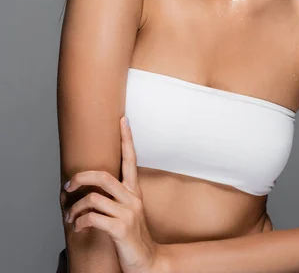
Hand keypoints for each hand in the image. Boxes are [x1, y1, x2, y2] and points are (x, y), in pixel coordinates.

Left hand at [63, 116, 166, 272]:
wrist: (148, 262)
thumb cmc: (133, 238)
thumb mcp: (127, 213)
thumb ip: (115, 199)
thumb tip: (92, 190)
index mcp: (134, 192)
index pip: (131, 159)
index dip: (127, 139)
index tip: (122, 120)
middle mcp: (133, 198)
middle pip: (104, 176)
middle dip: (81, 177)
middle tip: (68, 185)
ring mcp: (128, 213)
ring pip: (93, 198)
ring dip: (74, 208)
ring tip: (69, 216)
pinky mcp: (120, 228)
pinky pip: (92, 218)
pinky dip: (80, 222)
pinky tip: (78, 228)